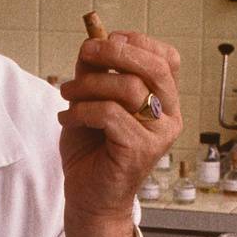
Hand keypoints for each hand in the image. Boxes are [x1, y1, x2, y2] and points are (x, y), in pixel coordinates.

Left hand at [56, 30, 183, 236]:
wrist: (90, 197)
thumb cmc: (93, 150)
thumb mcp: (92, 100)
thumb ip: (96, 71)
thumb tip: (92, 39)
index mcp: (164, 100)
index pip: (167, 59)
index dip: (138, 42)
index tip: (106, 39)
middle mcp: (170, 116)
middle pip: (154, 67)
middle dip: (115, 52)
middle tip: (85, 53)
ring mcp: (159, 135)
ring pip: (128, 88)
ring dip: (89, 85)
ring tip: (67, 96)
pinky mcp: (141, 150)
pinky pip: (110, 114)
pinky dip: (81, 111)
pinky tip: (67, 119)